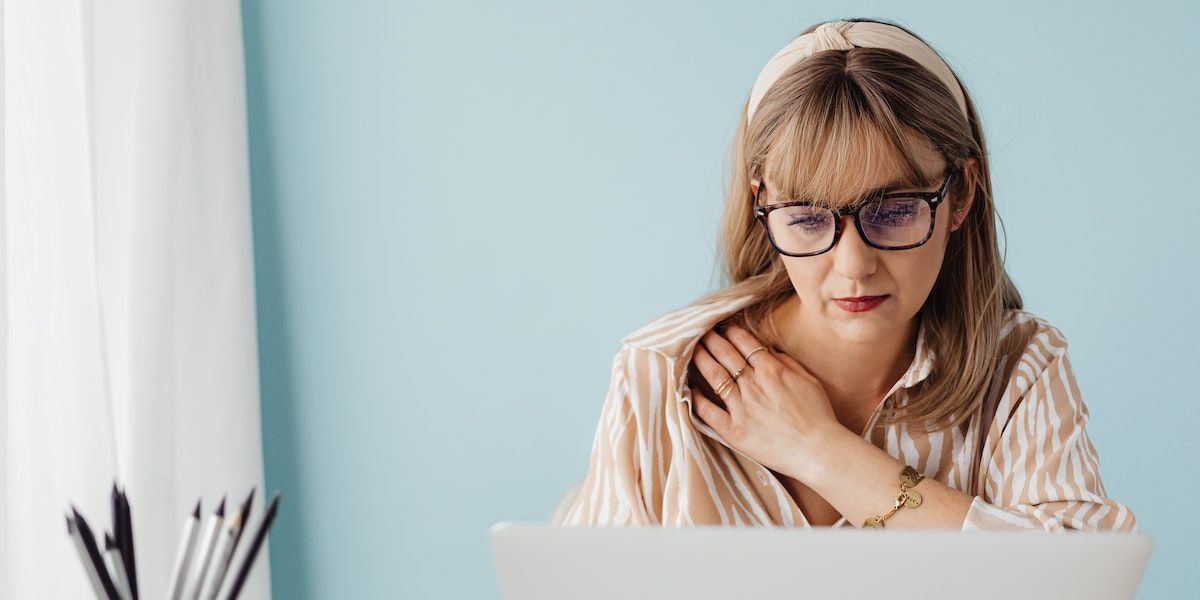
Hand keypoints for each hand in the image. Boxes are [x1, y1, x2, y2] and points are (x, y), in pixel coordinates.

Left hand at [688, 323, 844, 481]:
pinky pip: (708, 411)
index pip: (744, 343)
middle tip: (699, 331)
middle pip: (725, 354)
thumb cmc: (818, 416)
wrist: (818, 450)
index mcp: (772, 370)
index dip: (731, 332)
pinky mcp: (733, 430)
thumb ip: (788, 363)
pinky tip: (689, 390)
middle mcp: (753, 384)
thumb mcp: (809, 381)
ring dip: (701, 360)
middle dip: (711, 340)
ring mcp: (741, 407)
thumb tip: (770, 351)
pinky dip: (696, 399)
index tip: (722, 327)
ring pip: (714, 376)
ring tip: (691, 351)